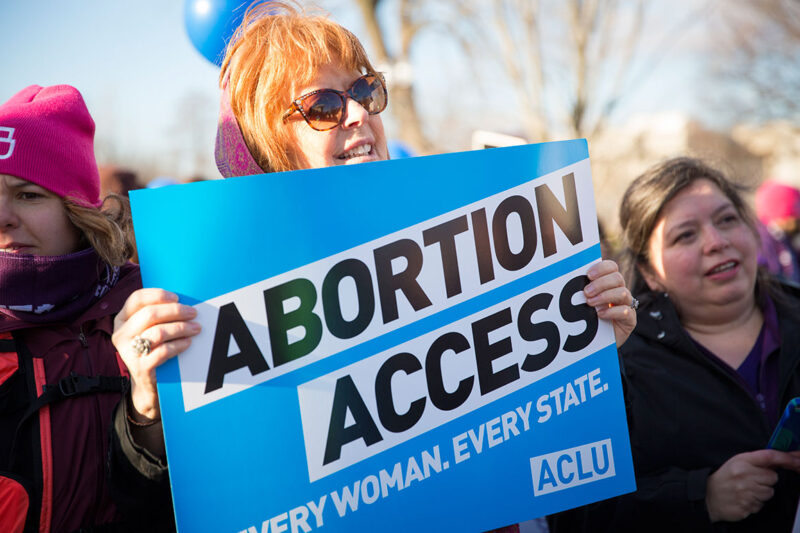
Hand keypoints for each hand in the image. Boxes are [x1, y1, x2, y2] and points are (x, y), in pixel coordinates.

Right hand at [112, 288, 200, 422]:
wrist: (148, 384)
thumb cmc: (154, 349)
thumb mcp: (150, 329)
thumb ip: (158, 314)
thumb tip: (184, 299)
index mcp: (122, 320)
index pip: (137, 298)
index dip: (158, 295)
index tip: (177, 297)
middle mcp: (121, 334)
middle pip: (149, 314)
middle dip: (175, 311)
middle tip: (193, 313)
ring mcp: (128, 352)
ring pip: (158, 332)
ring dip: (181, 328)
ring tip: (196, 328)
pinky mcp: (140, 367)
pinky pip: (163, 351)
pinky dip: (179, 345)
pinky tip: (188, 342)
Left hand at [583, 260, 635, 346]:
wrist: (592, 343)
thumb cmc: (584, 319)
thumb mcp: (580, 302)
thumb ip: (578, 290)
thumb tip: (563, 278)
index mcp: (608, 283)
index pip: (611, 267)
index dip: (602, 268)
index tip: (588, 275)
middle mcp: (619, 291)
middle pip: (617, 278)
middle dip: (601, 283)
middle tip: (586, 292)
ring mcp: (626, 305)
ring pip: (622, 292)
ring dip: (605, 296)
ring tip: (590, 303)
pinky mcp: (629, 321)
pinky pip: (626, 311)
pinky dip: (612, 312)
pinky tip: (600, 314)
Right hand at [706, 449, 799, 521]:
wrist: (708, 496)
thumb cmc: (725, 478)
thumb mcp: (737, 462)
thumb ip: (757, 460)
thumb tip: (780, 460)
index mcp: (742, 461)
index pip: (769, 456)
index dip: (786, 458)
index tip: (798, 461)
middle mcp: (744, 475)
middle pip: (773, 478)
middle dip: (766, 480)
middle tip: (753, 480)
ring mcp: (745, 491)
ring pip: (769, 493)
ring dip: (761, 493)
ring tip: (747, 490)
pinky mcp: (746, 506)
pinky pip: (761, 505)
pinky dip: (755, 503)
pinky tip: (744, 498)